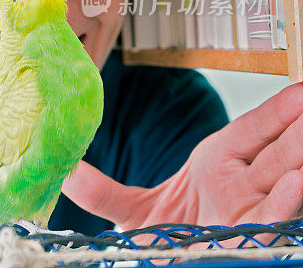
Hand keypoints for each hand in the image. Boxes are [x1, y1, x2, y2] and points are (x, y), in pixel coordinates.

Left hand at [62, 83, 302, 228]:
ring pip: (286, 176)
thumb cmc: (167, 239)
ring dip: (301, 152)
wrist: (178, 264)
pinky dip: (289, 201)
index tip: (297, 93)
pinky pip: (277, 218)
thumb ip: (101, 193)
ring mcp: (255, 210)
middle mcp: (243, 185)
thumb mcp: (134, 214)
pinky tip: (300, 181)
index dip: (275, 114)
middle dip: (297, 128)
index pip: (252, 133)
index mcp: (217, 165)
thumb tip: (64, 171)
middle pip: (277, 151)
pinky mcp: (258, 237)